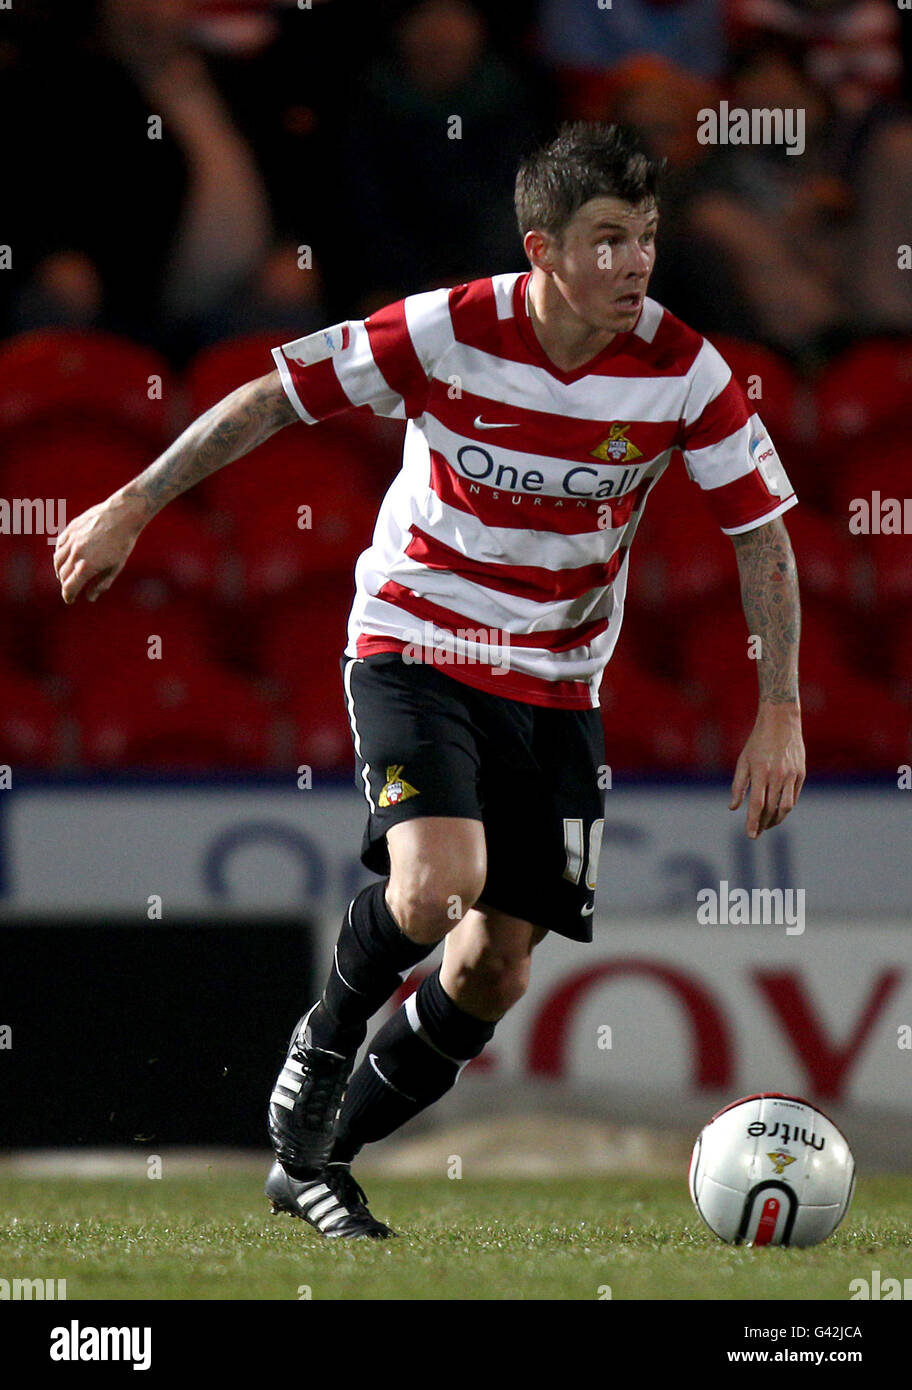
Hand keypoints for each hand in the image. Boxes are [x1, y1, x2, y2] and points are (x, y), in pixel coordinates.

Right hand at [53, 494, 143, 604]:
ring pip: (57, 560)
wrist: (122, 515)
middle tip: (71, 588)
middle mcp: (75, 554)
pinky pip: (59, 545)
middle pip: (62, 575)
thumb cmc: (123, 543)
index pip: (70, 587)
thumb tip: (89, 598)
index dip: (68, 596)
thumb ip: (101, 584)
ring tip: (66, 574)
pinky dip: (60, 554)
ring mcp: (71, 541)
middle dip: (66, 584)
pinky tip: (66, 557)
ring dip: (60, 570)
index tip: (70, 600)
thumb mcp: (116, 567)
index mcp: (87, 567)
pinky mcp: (70, 529)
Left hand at [729, 702, 804, 838]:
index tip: (750, 835)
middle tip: (756, 832)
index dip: (752, 822)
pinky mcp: (801, 774)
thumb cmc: (757, 742)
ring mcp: (791, 775)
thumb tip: (733, 808)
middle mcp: (777, 775)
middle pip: (771, 808)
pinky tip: (777, 812)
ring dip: (776, 820)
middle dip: (763, 824)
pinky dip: (785, 808)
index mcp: (760, 771)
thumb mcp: (743, 761)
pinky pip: (794, 797)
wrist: (781, 722)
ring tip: (767, 825)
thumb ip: (738, 785)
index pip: (756, 804)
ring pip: (786, 806)